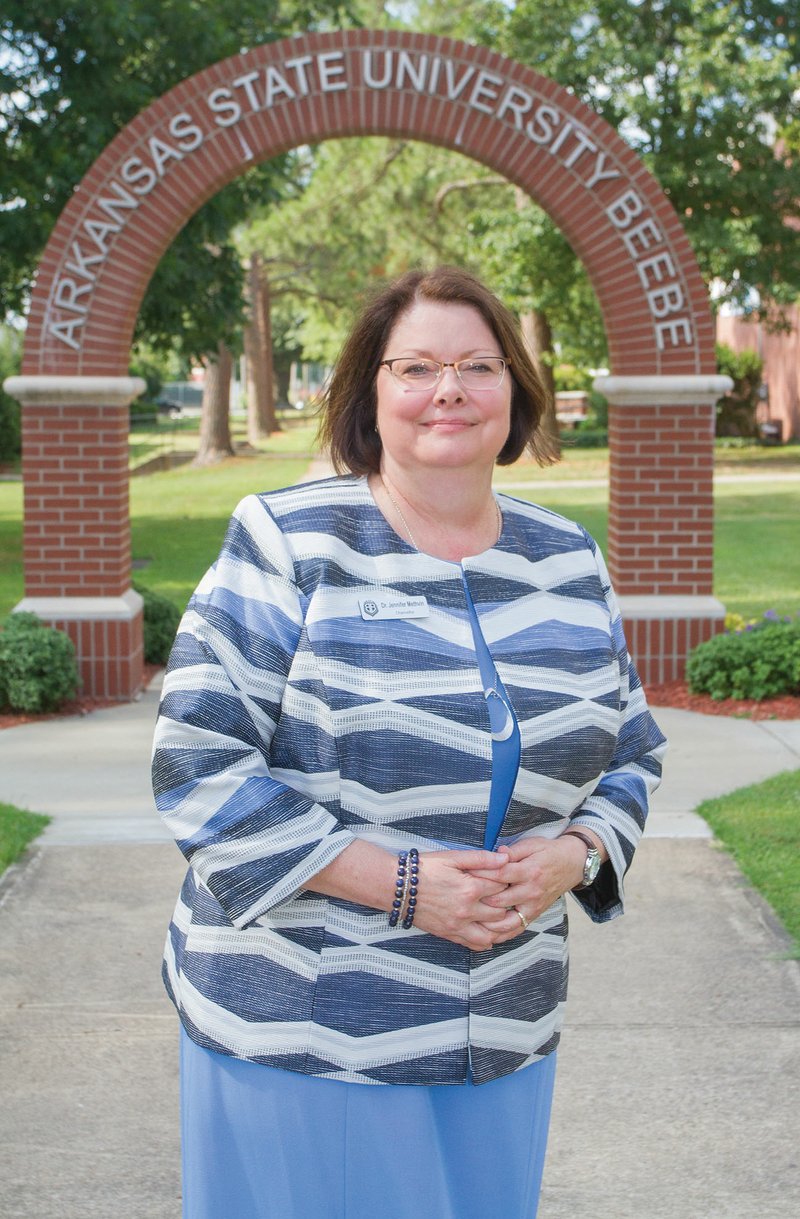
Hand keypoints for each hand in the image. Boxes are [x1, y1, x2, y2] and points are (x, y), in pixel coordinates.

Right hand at [412, 849, 517, 950]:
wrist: (398, 887)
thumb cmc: (425, 869)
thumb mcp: (452, 857)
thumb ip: (481, 858)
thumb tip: (505, 860)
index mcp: (470, 888)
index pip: (501, 887)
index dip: (506, 880)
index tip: (505, 877)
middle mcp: (467, 910)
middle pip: (501, 912)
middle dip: (506, 903)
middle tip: (505, 896)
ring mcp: (458, 925)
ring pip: (491, 934)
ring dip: (500, 927)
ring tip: (502, 917)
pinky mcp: (449, 934)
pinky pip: (475, 945)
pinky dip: (486, 940)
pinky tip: (488, 931)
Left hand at [475, 836, 589, 943]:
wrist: (572, 864)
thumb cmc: (549, 851)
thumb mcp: (532, 844)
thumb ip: (512, 851)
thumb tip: (494, 854)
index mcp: (529, 871)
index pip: (499, 875)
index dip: (480, 874)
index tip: (464, 873)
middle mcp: (532, 891)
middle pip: (499, 900)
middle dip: (478, 899)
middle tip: (460, 898)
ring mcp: (534, 906)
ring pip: (507, 922)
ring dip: (487, 923)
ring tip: (469, 919)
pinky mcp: (535, 914)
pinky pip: (517, 929)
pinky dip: (501, 934)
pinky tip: (486, 934)